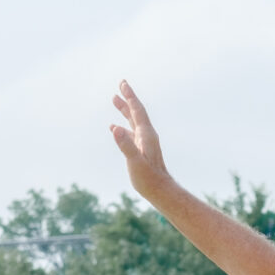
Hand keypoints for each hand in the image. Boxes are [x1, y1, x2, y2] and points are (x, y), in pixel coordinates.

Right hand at [109, 80, 168, 197]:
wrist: (160, 190)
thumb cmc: (148, 178)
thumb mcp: (135, 162)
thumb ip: (126, 145)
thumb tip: (115, 128)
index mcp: (146, 134)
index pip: (137, 110)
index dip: (130, 96)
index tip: (123, 84)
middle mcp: (146, 135)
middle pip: (136, 112)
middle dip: (128, 98)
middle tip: (121, 84)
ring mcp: (143, 142)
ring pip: (132, 121)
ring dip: (124, 110)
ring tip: (114, 99)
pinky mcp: (140, 149)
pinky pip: (130, 133)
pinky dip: (122, 126)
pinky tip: (115, 127)